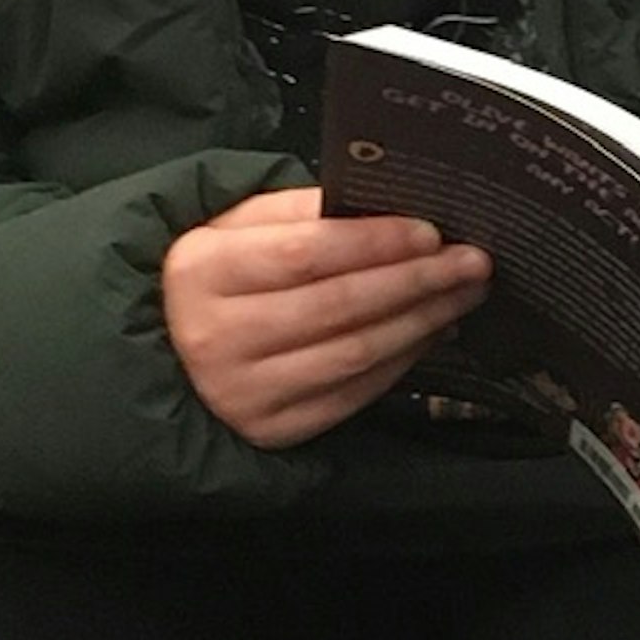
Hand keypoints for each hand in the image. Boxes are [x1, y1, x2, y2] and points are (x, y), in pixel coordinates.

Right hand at [163, 187, 491, 446]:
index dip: (374, 243)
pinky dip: (402, 361)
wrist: (166, 354)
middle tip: (472, 262)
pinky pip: (356, 393)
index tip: (430, 232)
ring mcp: (245, 392)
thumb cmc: (215, 279)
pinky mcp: (274, 429)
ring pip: (356, 353)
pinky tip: (430, 333)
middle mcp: (216, 337)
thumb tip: (387, 209)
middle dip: (417, 281)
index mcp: (202, 271)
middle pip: (339, 306)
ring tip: (463, 294)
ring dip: (422, 322)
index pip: (305, 254)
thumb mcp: (235, 227)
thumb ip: (302, 211)